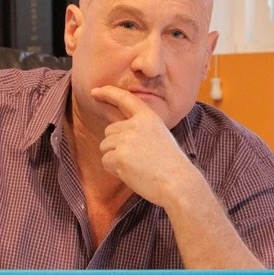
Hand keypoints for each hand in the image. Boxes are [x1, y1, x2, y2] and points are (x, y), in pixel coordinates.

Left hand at [91, 85, 200, 207]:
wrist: (178, 183)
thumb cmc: (171, 165)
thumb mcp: (160, 135)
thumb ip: (140, 129)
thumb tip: (116, 133)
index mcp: (148, 117)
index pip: (125, 99)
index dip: (108, 93)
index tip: (95, 91)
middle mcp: (135, 125)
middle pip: (109, 131)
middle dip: (115, 145)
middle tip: (136, 159)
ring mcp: (126, 140)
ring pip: (105, 147)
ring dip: (114, 158)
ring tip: (136, 166)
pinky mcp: (119, 156)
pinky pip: (105, 162)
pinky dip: (114, 170)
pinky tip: (131, 173)